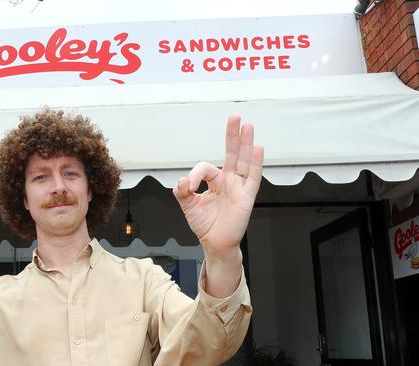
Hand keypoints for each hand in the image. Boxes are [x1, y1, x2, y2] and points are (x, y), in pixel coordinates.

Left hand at [173, 115, 262, 259]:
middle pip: (232, 153)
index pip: (205, 168)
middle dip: (233, 136)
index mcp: (215, 181)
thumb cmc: (205, 224)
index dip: (195, 175)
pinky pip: (252, 179)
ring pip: (243, 161)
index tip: (188, 188)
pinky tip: (257, 149)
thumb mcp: (188, 205)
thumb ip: (181, 191)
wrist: (215, 243)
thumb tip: (181, 180)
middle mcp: (228, 181)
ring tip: (247, 126)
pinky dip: (255, 164)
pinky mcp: (247, 198)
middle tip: (235, 117)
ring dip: (245, 144)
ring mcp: (239, 188)